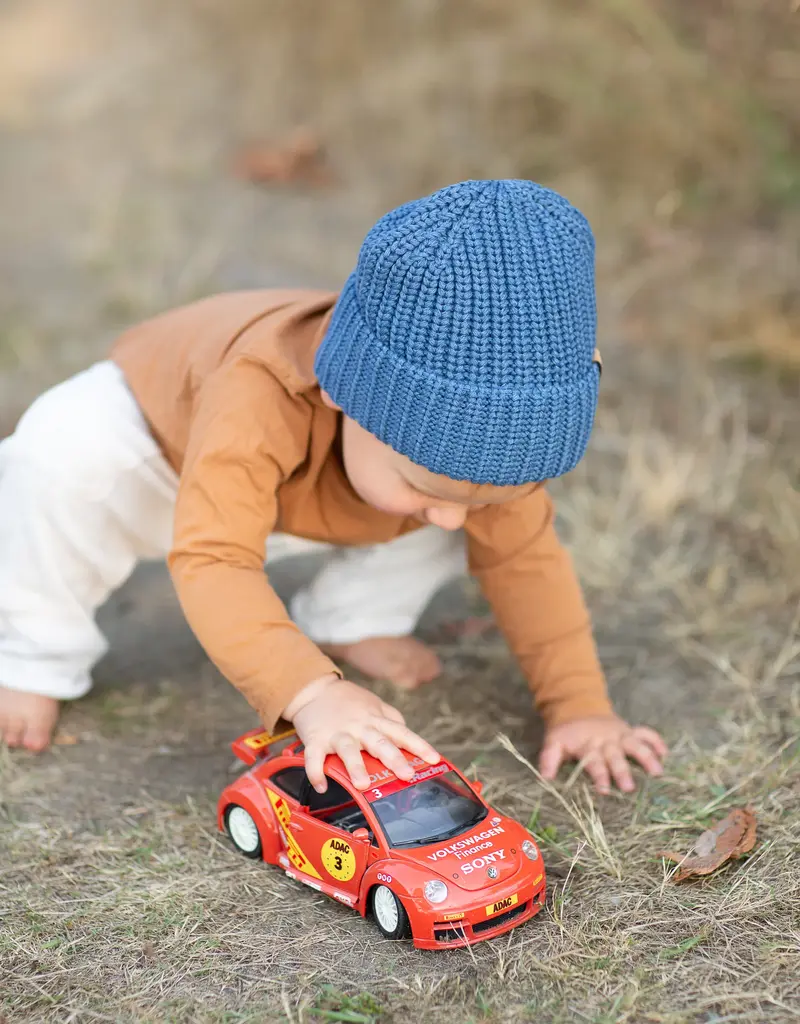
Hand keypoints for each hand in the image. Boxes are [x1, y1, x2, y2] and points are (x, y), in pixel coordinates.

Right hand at [282, 674, 439, 793]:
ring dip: (355, 766)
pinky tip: (322, 786)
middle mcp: (359, 726)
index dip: (419, 746)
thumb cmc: (347, 700)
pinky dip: (316, 772)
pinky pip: (315, 757)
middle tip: (407, 775)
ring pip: (348, 750)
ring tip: (362, 785)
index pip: (402, 733)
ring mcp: (337, 733)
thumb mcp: (373, 703)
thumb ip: (391, 718)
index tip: (434, 759)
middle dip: (394, 759)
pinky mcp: (315, 739)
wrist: (314, 688)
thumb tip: (407, 733)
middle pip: (379, 742)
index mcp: (375, 720)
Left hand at [539, 715, 667, 793]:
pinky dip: (655, 741)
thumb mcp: (554, 742)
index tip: (604, 790)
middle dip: (622, 771)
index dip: (599, 775)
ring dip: (646, 756)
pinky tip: (665, 753)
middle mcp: (606, 740)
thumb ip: (549, 759)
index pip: (594, 761)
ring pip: (635, 744)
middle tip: (629, 788)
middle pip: (616, 755)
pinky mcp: (629, 730)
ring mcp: (620, 734)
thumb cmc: (567, 734)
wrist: (578, 708)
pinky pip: (645, 733)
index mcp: (587, 744)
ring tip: (658, 772)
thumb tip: (545, 778)